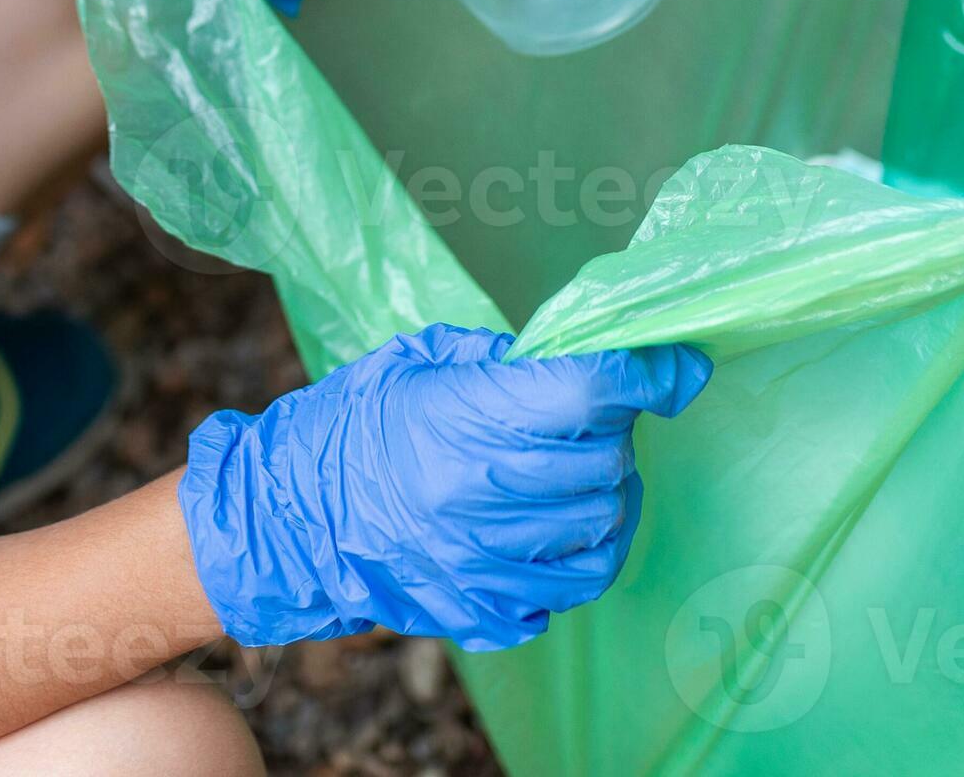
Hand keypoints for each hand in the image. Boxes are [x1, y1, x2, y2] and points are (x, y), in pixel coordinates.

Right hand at [179, 324, 712, 651]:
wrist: (287, 517)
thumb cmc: (353, 424)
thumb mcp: (419, 359)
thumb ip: (505, 357)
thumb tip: (589, 355)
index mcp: (461, 419)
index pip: (588, 390)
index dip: (645, 373)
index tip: (676, 366)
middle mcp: (477, 495)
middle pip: (606, 458)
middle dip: (613, 428)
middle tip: (587, 414)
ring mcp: (483, 562)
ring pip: (604, 526)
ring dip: (607, 492)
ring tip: (576, 470)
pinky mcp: (484, 609)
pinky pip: (575, 585)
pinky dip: (582, 551)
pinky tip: (556, 524)